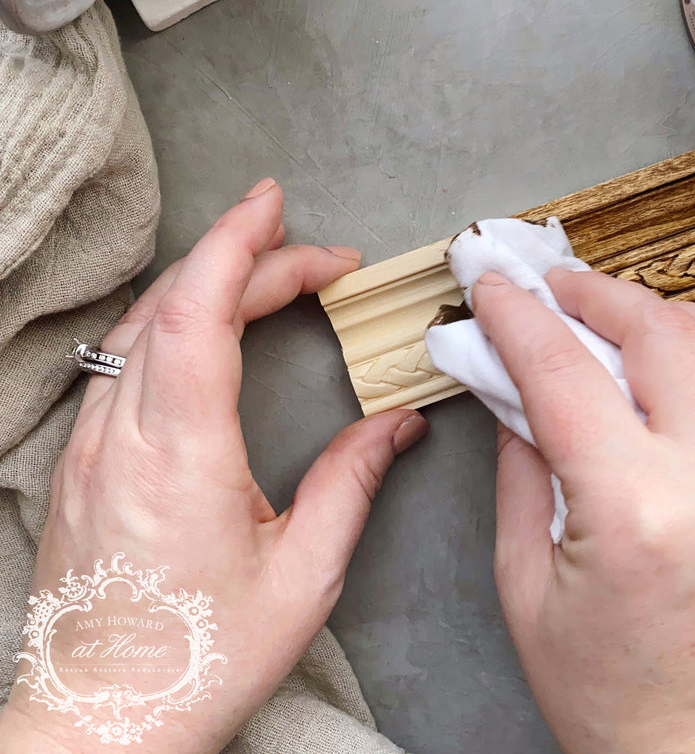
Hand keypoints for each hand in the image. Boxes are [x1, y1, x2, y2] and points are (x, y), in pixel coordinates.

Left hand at [0, 180, 427, 753]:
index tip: (278, 208)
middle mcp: (121, 437)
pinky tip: (206, 322)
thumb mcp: (302, 576)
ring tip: (267, 268)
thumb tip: (398, 423)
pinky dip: (172, 317)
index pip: (197, 312)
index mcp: (179, 456)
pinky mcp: (80, 463)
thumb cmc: (202, 658)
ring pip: (141, 324)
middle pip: (175, 303)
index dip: (239, 246)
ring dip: (206, 280)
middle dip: (246, 255)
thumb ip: (352, 482)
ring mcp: (89, 447)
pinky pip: (122, 359)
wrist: (102, 722)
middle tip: (316, 255)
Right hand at [472, 268, 694, 753]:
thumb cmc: (619, 700)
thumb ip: (519, 469)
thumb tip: (514, 389)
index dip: (517, 317)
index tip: (493, 289)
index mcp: (635, 511)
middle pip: (655, 330)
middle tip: (551, 286)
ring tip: (610, 309)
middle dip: (592, 292)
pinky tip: (674, 350)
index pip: (563, 371)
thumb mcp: (527, 586)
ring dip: (657, 308)